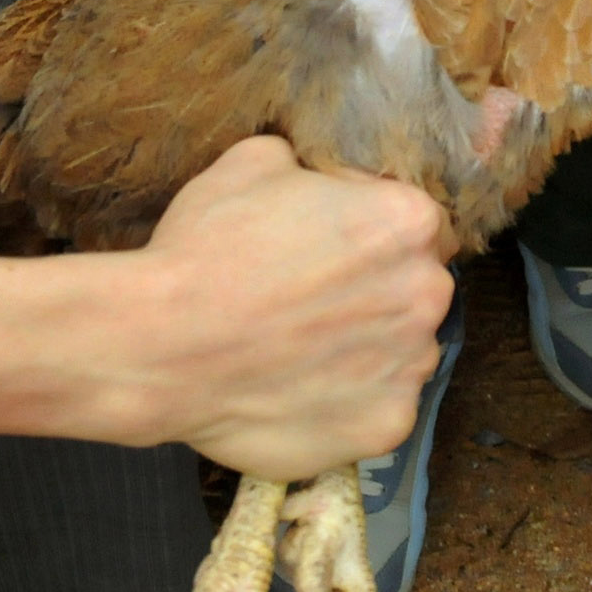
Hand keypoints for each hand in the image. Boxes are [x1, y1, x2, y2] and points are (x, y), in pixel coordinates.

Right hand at [126, 138, 452, 479]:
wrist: (165, 346)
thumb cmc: (208, 249)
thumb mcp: (254, 163)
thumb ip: (309, 168)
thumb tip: (314, 179)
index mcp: (408, 222)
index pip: (419, 224)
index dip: (373, 233)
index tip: (333, 248)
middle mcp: (426, 294)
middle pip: (417, 288)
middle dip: (376, 291)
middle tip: (311, 299)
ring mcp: (410, 367)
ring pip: (402, 352)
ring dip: (367, 348)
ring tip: (300, 349)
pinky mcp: (386, 428)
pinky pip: (379, 409)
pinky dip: (347, 403)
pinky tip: (297, 388)